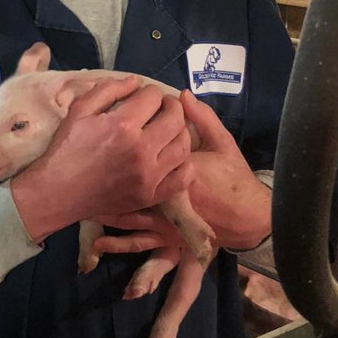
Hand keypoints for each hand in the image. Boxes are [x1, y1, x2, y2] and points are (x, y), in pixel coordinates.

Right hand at [10, 78, 194, 242]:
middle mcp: (141, 150)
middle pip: (175, 119)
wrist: (58, 192)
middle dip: (171, 107)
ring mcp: (149, 175)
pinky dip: (184, 164)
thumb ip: (108, 90)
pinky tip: (172, 156)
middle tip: (163, 108)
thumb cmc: (66, 148)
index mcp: (122, 125)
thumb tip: (136, 81)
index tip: (144, 97)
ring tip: (169, 130)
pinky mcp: (151, 195)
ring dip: (180, 132)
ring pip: (184, 146)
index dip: (149, 92)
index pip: (153, 97)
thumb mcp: (80, 110)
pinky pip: (183, 177)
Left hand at [92, 90, 271, 254]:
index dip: (131, 141)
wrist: (247, 220)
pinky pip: (132, 240)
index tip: (127, 127)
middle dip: (112, 163)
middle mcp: (159, 192)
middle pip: (125, 177)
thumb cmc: (235, 179)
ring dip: (102, 201)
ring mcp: (159, 219)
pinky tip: (93, 240)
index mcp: (169, 165)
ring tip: (90, 185)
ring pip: (121, 212)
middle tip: (110, 152)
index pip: (142, 150)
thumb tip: (183, 95)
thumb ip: (204, 119)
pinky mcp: (161, 237)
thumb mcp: (223, 144)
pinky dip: (112, 242)